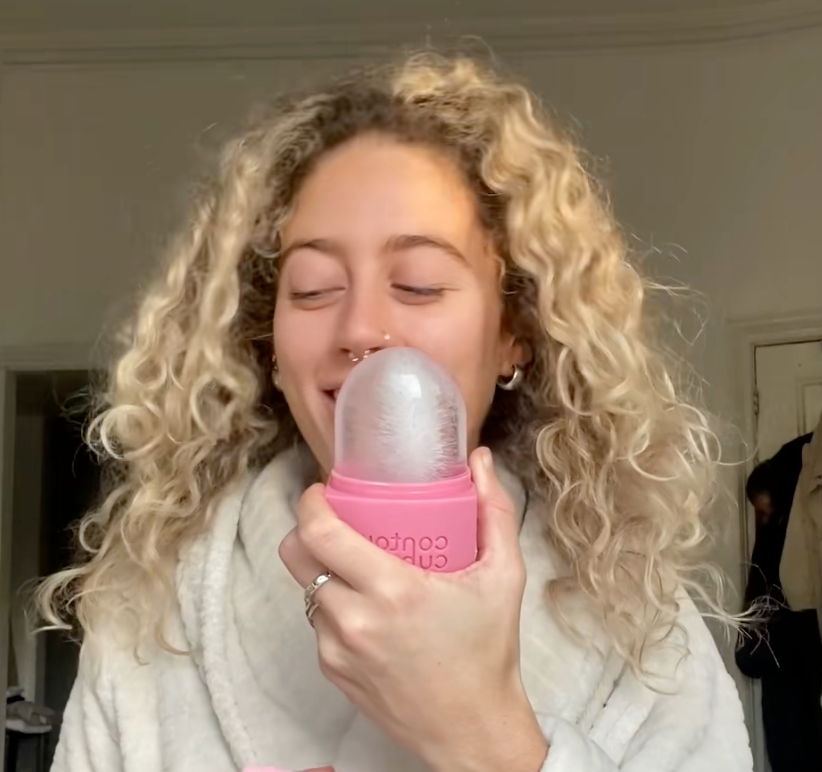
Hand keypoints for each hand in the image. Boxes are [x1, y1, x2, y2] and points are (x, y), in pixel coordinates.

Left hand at [279, 448, 547, 771]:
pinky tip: (366, 605)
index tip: (323, 490)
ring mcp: (337, 649)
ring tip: (355, 563)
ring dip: (322, 568)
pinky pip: (317, 622)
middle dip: (306, 529)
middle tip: (334, 521)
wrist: (473, 730)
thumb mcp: (504, 575)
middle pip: (295, 555)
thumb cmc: (489, 652)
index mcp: (393, 591)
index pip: (320, 533)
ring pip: (305, 588)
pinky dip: (333, 605)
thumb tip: (480, 460)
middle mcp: (355, 620)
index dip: (311, 502)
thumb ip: (493, 510)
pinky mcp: (332, 671)